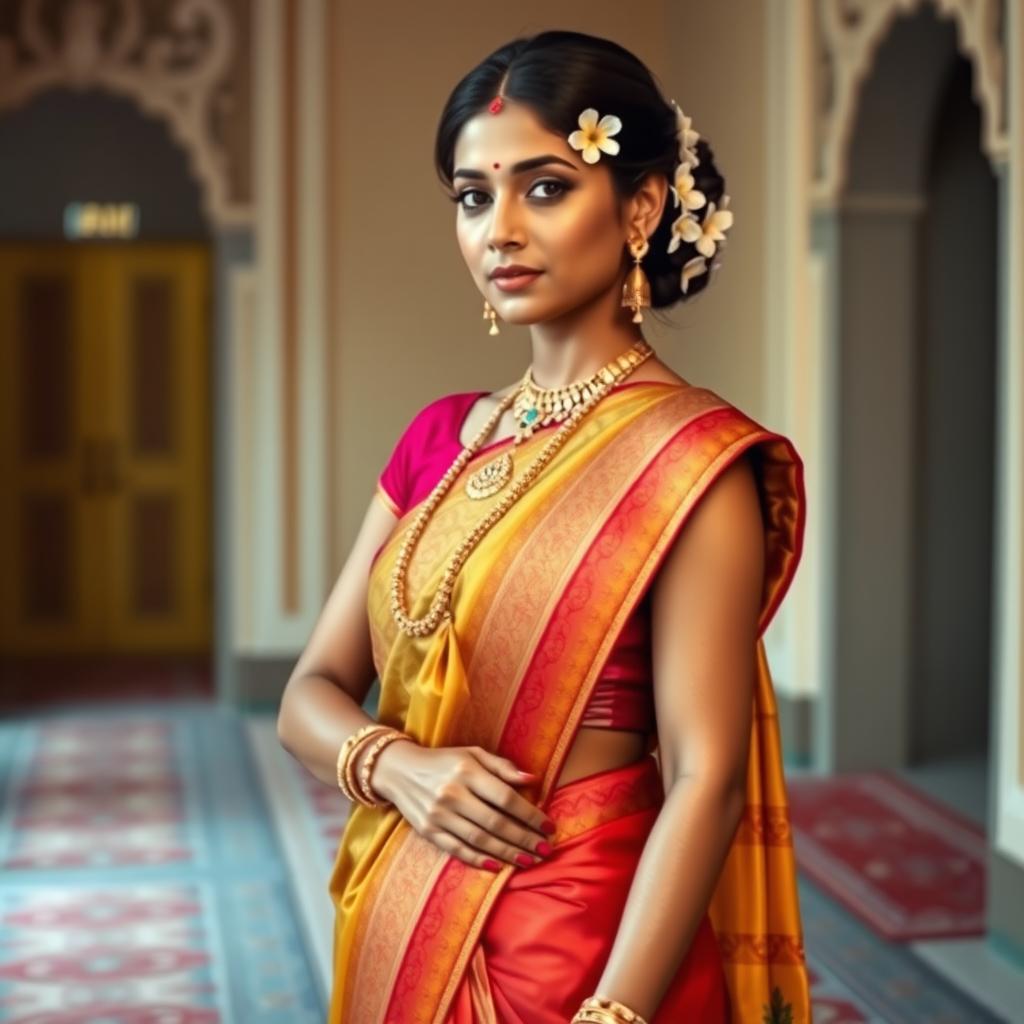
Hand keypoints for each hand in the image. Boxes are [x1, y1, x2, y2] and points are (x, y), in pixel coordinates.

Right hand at [370, 741, 555, 869]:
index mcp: (467, 771)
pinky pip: (457, 849)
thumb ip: (502, 766)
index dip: (530, 814)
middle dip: (524, 839)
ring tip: (529, 860)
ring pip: (479, 839)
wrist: (398, 770)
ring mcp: (438, 814)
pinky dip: (478, 860)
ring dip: (507, 853)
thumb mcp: (472, 753)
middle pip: (495, 822)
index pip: (506, 797)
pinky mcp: (428, 831)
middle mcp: (452, 793)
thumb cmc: (444, 760)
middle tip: (546, 850)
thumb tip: (533, 779)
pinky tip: (497, 866)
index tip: (549, 827)